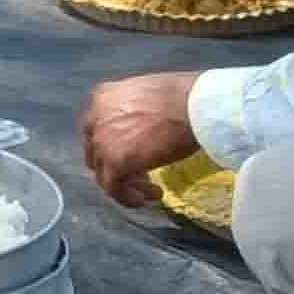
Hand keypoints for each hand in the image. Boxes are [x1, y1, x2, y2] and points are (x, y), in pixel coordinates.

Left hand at [82, 73, 206, 209]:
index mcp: (103, 97)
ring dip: (127, 184)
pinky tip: (152, 195)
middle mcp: (95, 118)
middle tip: (141, 175)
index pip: (97, 130)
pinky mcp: (116, 162)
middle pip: (97, 153)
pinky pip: (114, 188)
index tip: (134, 154)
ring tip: (150, 190)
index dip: (113, 146)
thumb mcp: (147, 95)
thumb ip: (134, 111)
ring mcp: (103, 141)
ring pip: (104, 174)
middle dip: (116, 167)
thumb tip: (140, 128)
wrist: (197, 107)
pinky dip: (129, 197)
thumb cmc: (185, 97)